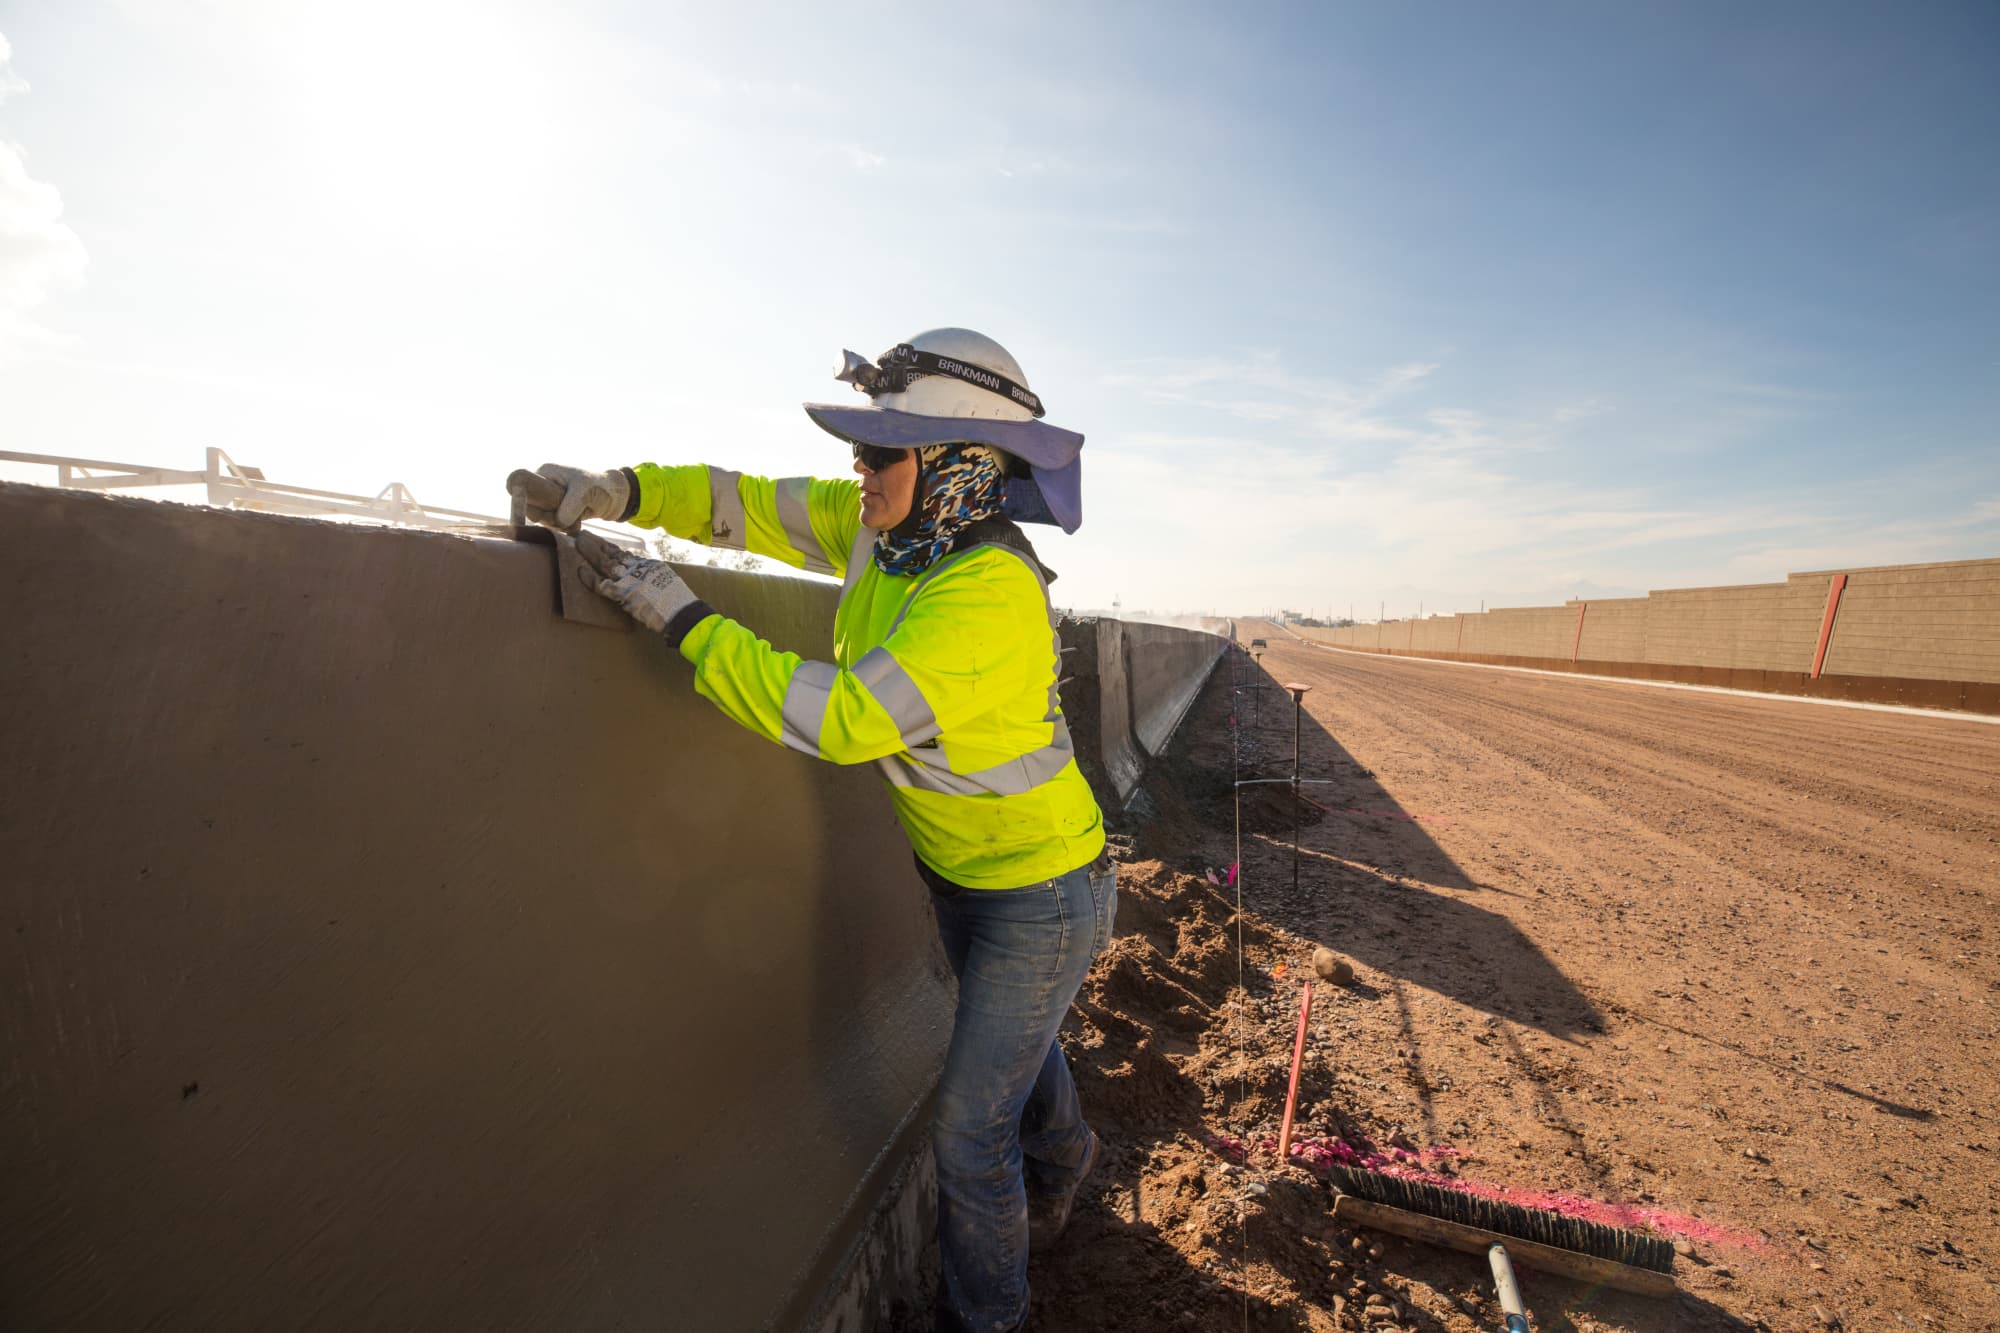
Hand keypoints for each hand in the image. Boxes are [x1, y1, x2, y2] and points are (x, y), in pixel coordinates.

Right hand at [505, 464, 630, 530]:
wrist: (617, 497)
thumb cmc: (600, 487)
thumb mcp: (585, 492)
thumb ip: (570, 505)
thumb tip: (558, 521)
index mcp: (545, 473)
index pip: (518, 485)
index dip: (521, 499)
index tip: (535, 512)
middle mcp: (543, 485)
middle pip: (529, 506)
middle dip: (544, 516)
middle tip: (562, 517)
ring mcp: (550, 499)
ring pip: (540, 518)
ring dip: (556, 523)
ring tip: (575, 518)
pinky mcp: (557, 512)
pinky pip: (551, 524)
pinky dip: (562, 527)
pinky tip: (576, 523)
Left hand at [574, 530, 698, 634]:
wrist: (681, 611)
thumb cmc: (677, 602)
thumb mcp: (666, 581)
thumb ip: (652, 575)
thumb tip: (643, 576)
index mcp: (647, 565)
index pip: (622, 554)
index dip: (608, 547)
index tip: (598, 541)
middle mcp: (637, 568)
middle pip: (612, 553)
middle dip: (596, 544)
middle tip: (582, 535)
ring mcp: (630, 579)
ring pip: (604, 563)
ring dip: (589, 553)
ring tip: (577, 543)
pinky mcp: (623, 593)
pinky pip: (602, 585)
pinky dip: (590, 579)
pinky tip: (580, 571)